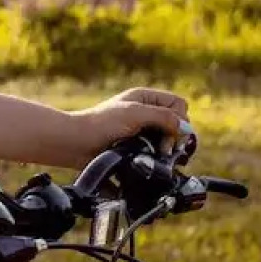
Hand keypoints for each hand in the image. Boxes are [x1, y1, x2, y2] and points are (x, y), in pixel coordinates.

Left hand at [68, 86, 190, 162]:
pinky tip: (151, 163)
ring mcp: (140, 131)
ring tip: (156, 156)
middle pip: (176, 124)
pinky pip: (155, 153)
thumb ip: (162, 117)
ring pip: (167, 141)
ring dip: (165, 150)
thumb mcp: (134, 114)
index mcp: (145, 98)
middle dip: (174, 137)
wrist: (75, 143)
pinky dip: (156, 159)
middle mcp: (145, 113)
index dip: (180, 119)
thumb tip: (185, 128)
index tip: (170, 132)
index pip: (179, 104)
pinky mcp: (135, 148)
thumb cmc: (101, 124)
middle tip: (163, 148)